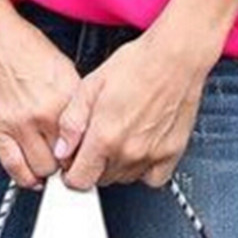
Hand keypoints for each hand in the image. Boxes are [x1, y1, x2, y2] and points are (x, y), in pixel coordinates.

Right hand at [0, 0, 80, 189]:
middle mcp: (47, 112)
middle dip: (68, 162)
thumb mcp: (63, 66)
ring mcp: (21, 123)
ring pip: (43, 169)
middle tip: (65, 160)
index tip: (84, 153)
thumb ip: (74, 98)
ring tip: (47, 162)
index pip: (87, 139)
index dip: (87, 149)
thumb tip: (84, 123)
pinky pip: (15, 168)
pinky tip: (30, 175)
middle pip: (67, 159)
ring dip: (47, 170)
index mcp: (67, 95)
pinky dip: (25, 178)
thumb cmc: (25, 46)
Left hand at [55, 27, 217, 190]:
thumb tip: (63, 148)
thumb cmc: (137, 64)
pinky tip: (140, 148)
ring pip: (124, 178)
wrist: (174, 57)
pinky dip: (144, 170)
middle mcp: (128, 151)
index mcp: (104, 136)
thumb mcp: (91, 85)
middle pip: (101, 180)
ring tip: (121, 134)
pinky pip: (153, 179)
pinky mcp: (172, 153)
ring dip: (117, 165)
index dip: (71, 170)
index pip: (79, 180)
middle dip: (94, 164)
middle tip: (98, 137)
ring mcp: (152, 155)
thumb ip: (72, 121)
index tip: (75, 158)